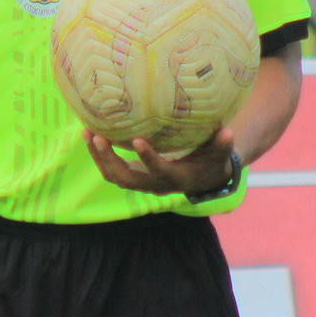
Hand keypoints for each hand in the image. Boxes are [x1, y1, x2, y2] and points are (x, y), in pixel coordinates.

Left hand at [85, 126, 235, 196]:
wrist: (203, 178)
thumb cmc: (212, 161)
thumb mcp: (220, 154)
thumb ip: (222, 145)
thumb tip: (228, 131)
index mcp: (176, 178)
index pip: (160, 171)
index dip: (148, 158)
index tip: (136, 140)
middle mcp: (156, 185)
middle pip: (127, 179)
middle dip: (111, 160)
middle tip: (99, 137)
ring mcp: (142, 183)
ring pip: (115, 177)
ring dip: (99, 158)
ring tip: (87, 133)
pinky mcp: (134, 177)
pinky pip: (112, 171)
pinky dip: (100, 156)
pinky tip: (90, 135)